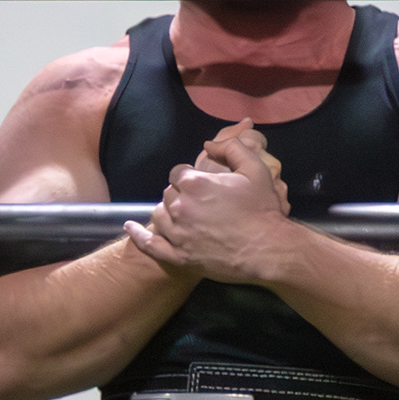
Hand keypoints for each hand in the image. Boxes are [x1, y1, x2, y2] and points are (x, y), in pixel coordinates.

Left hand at [126, 121, 296, 283]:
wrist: (268, 249)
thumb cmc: (262, 209)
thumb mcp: (255, 168)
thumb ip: (231, 147)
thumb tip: (209, 143)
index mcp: (194, 184)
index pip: (178, 173)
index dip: (190, 177)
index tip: (203, 185)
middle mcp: (179, 207)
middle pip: (168, 194)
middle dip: (180, 195)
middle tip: (200, 203)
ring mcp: (177, 233)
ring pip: (159, 215)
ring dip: (167, 212)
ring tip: (183, 216)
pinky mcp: (179, 256)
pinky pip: (151, 245)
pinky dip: (138, 236)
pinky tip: (130, 229)